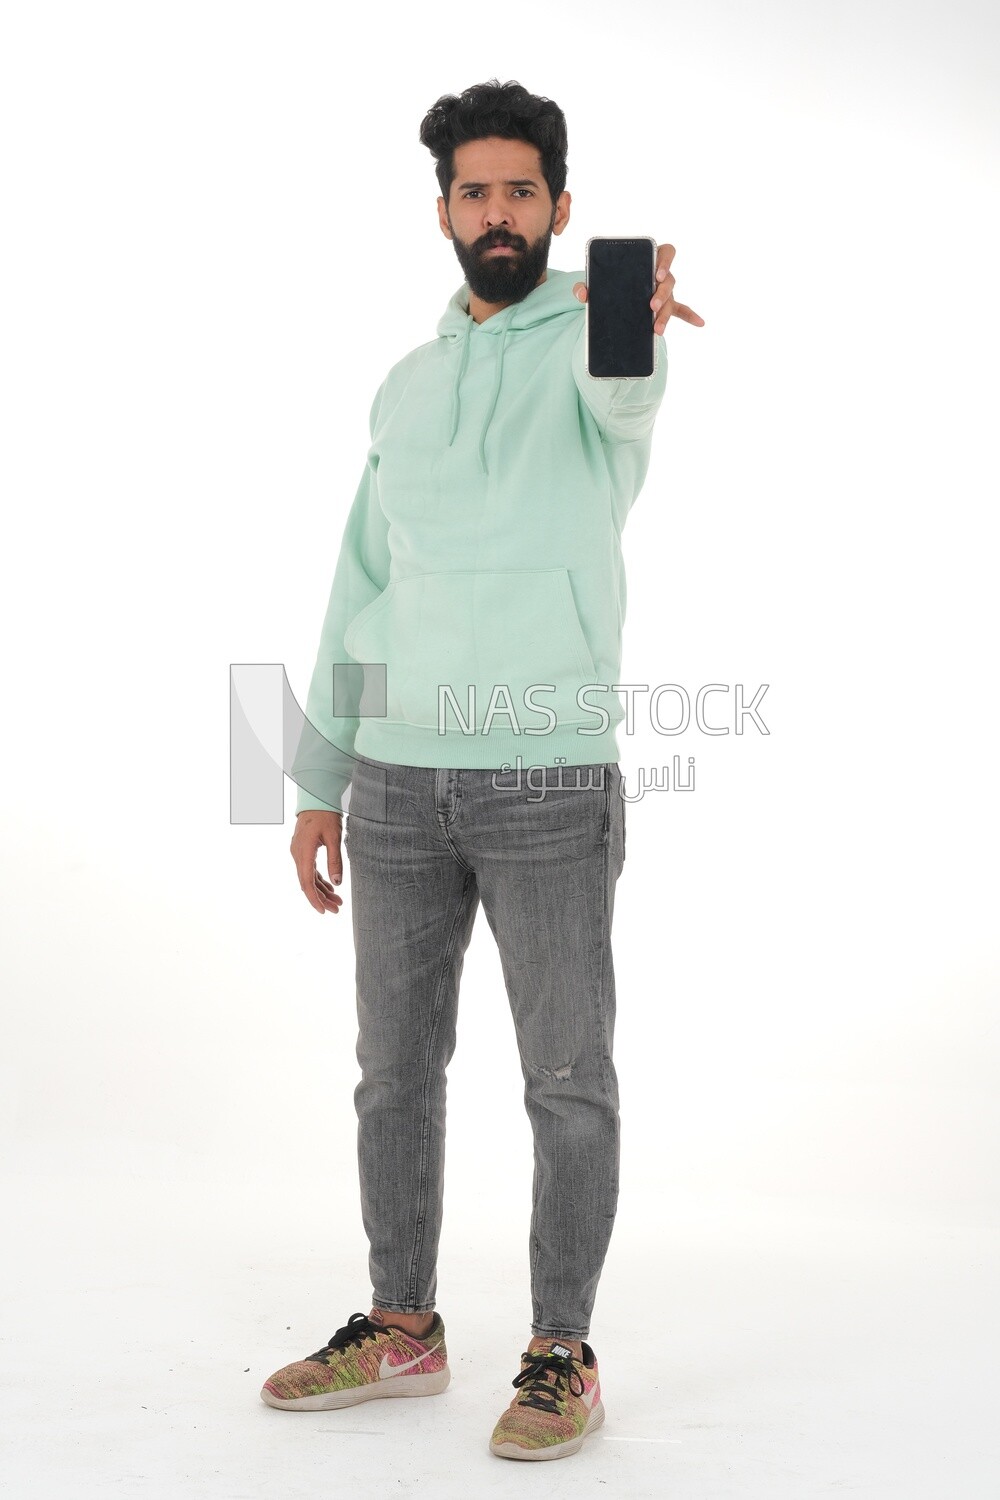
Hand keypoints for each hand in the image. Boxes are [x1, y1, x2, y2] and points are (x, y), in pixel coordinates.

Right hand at [291, 810, 343, 914]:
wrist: (315, 798)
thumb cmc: (326, 815)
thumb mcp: (334, 837)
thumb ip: (335, 860)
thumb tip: (337, 883)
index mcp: (303, 852)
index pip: (307, 882)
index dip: (315, 899)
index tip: (324, 911)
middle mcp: (297, 854)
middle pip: (307, 883)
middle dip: (321, 898)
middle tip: (337, 909)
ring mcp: (299, 852)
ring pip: (308, 877)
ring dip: (322, 890)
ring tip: (337, 901)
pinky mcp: (303, 850)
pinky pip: (309, 870)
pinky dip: (319, 880)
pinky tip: (330, 888)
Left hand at [573, 242, 704, 335]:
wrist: (616, 295)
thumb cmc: (611, 282)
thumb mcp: (597, 284)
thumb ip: (586, 285)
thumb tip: (582, 294)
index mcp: (648, 261)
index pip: (666, 252)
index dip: (665, 260)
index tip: (656, 273)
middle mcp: (660, 275)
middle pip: (669, 280)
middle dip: (661, 294)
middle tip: (650, 306)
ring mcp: (665, 292)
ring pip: (671, 300)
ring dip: (665, 314)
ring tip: (656, 329)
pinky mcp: (667, 306)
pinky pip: (682, 310)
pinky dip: (691, 316)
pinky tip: (700, 323)